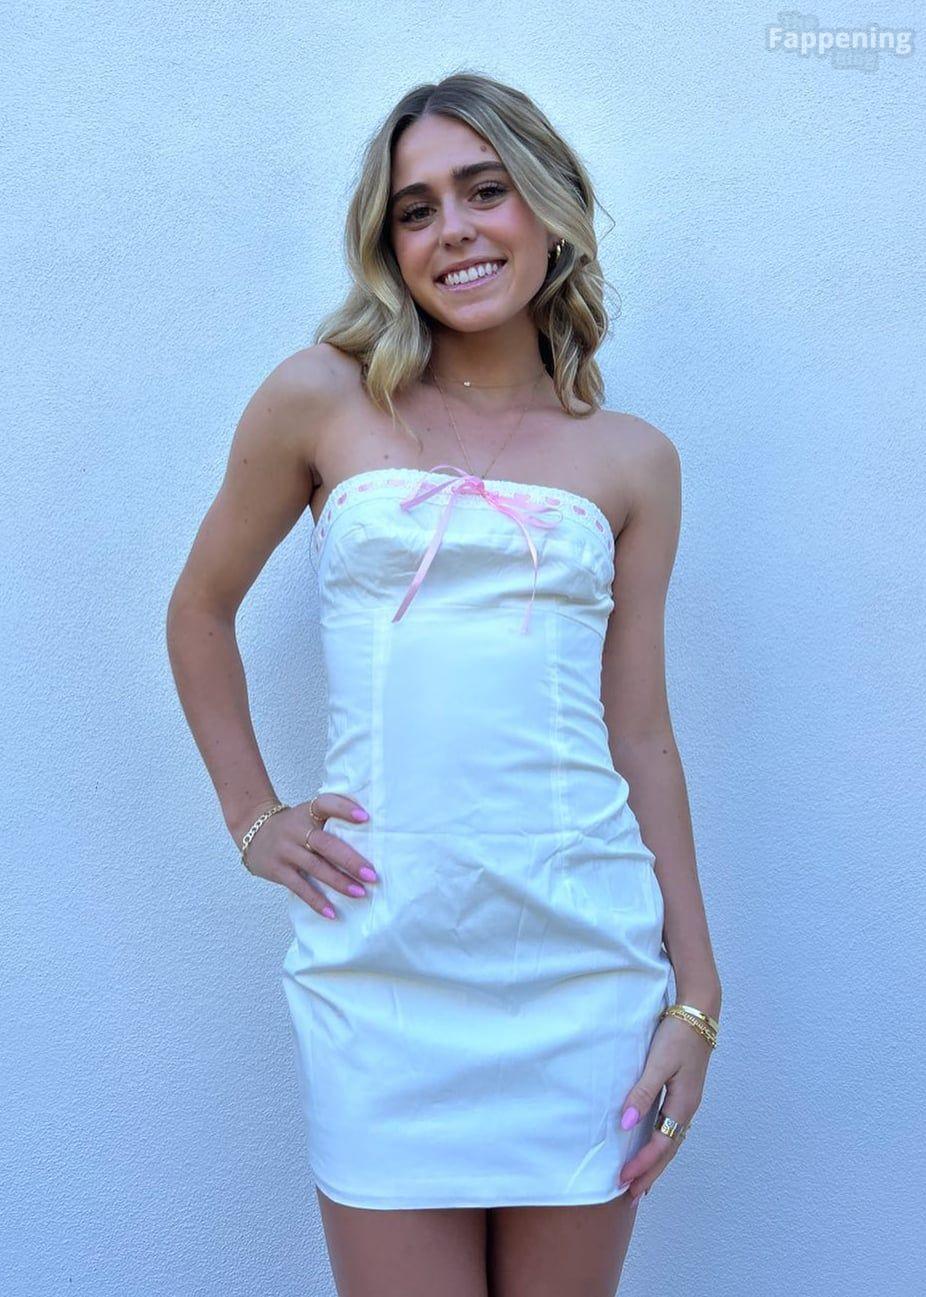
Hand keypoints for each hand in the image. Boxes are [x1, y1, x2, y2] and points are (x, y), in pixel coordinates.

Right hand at [240, 793, 378, 919]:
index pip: (325, 804)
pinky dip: (316, 900)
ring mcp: (286, 850)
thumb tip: (371, 831)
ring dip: (339, 882)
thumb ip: (331, 818)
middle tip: (371, 874)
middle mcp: (296, 830)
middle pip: (325, 843)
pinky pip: (299, 887)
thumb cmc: (293, 825)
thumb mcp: (308, 813)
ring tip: (360, 892)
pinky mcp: (278, 870)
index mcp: (307, 812)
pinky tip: (332, 912)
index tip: (365, 817)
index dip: (344, 809)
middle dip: (350, 859)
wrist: (253, 830)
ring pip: (315, 867)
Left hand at [616, 1010, 713, 1200]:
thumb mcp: (659, 1062)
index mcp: (683, 1104)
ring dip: (656, 1161)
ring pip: (671, 1140)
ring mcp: (687, 1100)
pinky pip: (671, 1127)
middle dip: (650, 1172)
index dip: (642, 1164)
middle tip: (632, 1196)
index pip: (660, 1145)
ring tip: (642, 1180)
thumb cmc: (678, 1034)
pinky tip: (653, 1145)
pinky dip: (661, 1143)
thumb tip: (625, 1123)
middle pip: (669, 1149)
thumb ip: (642, 1092)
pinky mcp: (684, 1091)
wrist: (700, 1011)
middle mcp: (688, 1108)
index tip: (623, 1180)